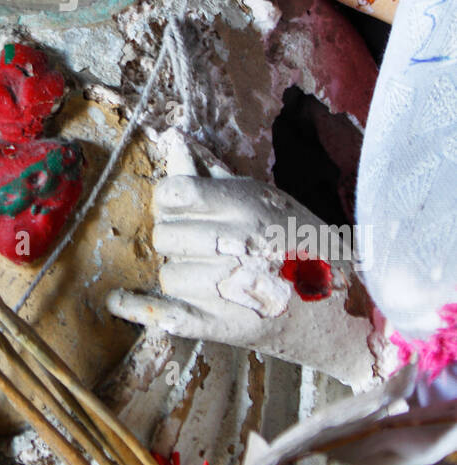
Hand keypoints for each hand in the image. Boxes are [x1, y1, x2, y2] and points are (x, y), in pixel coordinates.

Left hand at [107, 129, 383, 389]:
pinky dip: (138, 308)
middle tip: (197, 243)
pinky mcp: (224, 326)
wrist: (347, 307)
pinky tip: (119, 300)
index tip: (177, 206)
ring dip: (178, 273)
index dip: (169, 200)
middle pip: (164, 235)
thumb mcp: (266, 197)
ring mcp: (230, 288)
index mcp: (246, 206)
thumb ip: (214, 172)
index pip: (174, 194)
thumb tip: (174, 138)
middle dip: (174, 238)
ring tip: (208, 273)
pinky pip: (165, 314)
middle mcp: (235, 244)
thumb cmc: (304, 242)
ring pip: (167, 274)